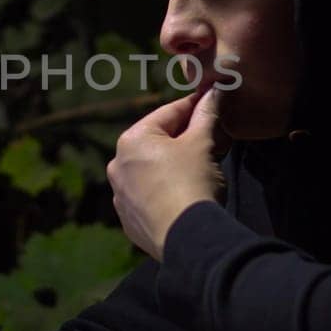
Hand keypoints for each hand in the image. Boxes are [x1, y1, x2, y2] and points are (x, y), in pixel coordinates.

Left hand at [107, 86, 225, 259]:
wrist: (187, 238)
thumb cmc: (192, 182)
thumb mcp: (203, 143)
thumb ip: (206, 115)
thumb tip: (213, 93)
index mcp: (131, 140)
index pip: (168, 113)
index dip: (193, 106)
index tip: (209, 99)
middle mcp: (117, 165)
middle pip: (156, 141)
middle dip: (183, 136)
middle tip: (209, 134)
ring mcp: (120, 195)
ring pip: (151, 170)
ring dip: (172, 164)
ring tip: (199, 166)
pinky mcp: (129, 220)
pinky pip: (149, 195)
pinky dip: (164, 190)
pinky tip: (184, 193)